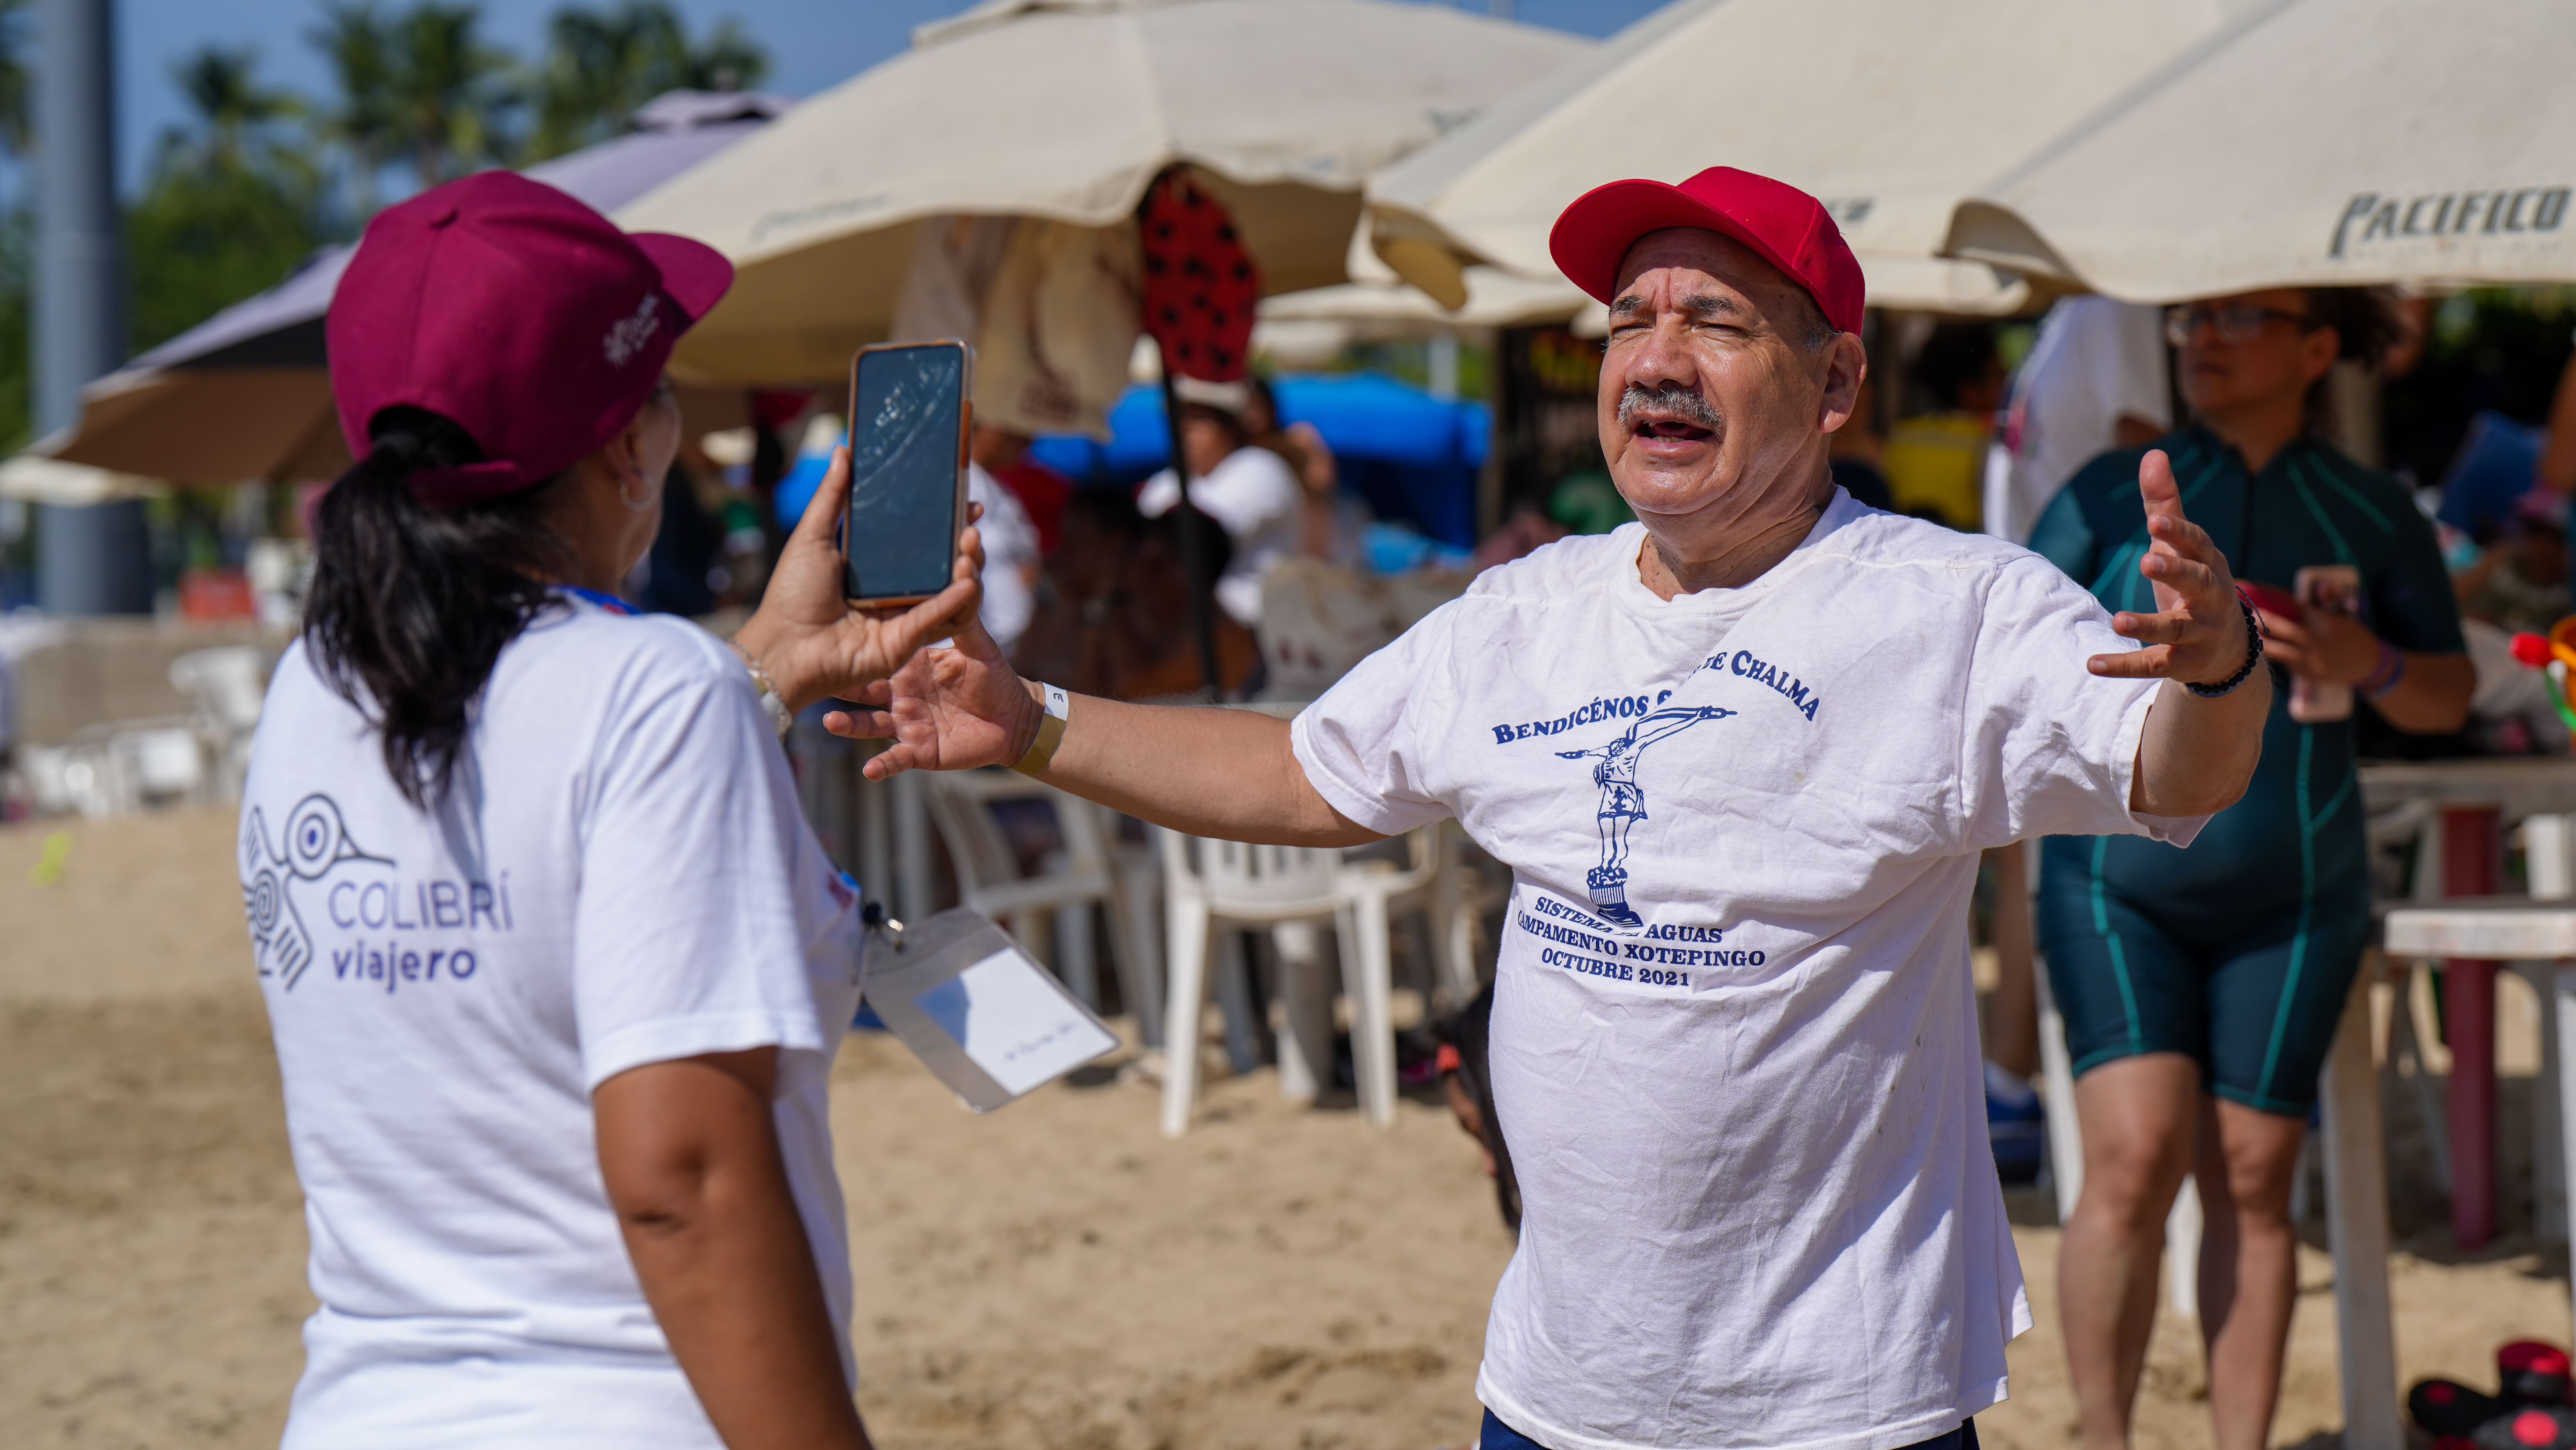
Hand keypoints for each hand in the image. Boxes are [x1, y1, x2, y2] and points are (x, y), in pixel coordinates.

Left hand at [729, 447, 983, 713]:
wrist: (783, 647)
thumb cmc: (791, 594)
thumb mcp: (812, 537)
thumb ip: (832, 496)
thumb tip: (842, 450)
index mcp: (877, 568)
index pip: (922, 540)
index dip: (946, 522)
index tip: (967, 502)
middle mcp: (895, 593)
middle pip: (943, 566)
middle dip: (964, 545)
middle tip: (973, 526)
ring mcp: (903, 619)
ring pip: (949, 594)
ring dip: (967, 571)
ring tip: (971, 548)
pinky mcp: (905, 643)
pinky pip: (936, 619)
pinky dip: (954, 601)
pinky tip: (967, 582)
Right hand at [825, 610, 1044, 778]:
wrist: (1016, 719)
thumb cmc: (995, 677)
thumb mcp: (977, 643)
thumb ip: (963, 614)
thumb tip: (963, 566)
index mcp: (909, 664)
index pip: (877, 652)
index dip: (855, 645)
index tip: (829, 631)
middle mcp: (900, 693)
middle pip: (861, 689)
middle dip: (838, 684)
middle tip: (812, 676)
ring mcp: (906, 723)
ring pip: (869, 724)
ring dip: (848, 725)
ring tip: (829, 721)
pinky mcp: (919, 751)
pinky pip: (895, 759)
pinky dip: (882, 766)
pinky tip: (868, 771)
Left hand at [2088, 449, 2250, 686]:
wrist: (2228, 650)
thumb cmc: (2196, 585)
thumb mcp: (2181, 547)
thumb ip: (2165, 505)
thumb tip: (2154, 453)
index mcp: (2209, 564)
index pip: (2198, 544)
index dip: (2179, 532)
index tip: (2155, 521)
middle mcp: (2211, 597)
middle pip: (2198, 582)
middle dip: (2176, 570)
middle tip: (2147, 559)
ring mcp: (2199, 633)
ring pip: (2175, 629)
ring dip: (2148, 624)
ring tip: (2118, 620)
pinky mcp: (2182, 663)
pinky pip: (2153, 665)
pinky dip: (2123, 666)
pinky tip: (2092, 664)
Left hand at [2253, 605, 2381, 683]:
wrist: (2369, 665)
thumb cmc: (2351, 636)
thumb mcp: (2339, 618)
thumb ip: (2316, 611)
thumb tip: (2288, 602)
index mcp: (2326, 622)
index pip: (2297, 607)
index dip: (2276, 600)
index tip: (2258, 594)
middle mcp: (2319, 641)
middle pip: (2286, 629)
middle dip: (2264, 622)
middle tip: (2245, 615)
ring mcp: (2314, 660)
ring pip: (2282, 652)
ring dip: (2262, 644)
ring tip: (2244, 637)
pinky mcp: (2309, 675)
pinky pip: (2287, 664)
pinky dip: (2275, 657)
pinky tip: (2258, 653)